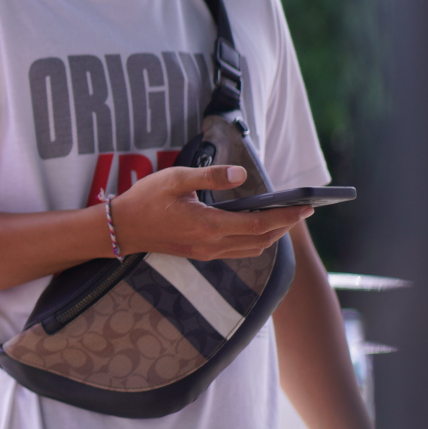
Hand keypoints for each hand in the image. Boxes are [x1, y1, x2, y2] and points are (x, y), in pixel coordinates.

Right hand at [110, 165, 310, 259]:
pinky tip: (255, 227)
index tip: (306, 207)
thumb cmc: (146, 199)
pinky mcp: (201, 254)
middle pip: (261, 239)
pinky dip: (255, 240)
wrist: (121, 228)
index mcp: (209, 225)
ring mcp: (207, 252)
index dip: (286, 216)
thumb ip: (210, 175)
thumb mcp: (175, 178)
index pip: (259, 224)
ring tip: (284, 218)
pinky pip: (238, 251)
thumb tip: (242, 175)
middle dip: (285, 226)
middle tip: (302, 211)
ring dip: (272, 235)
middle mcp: (212, 244)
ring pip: (252, 248)